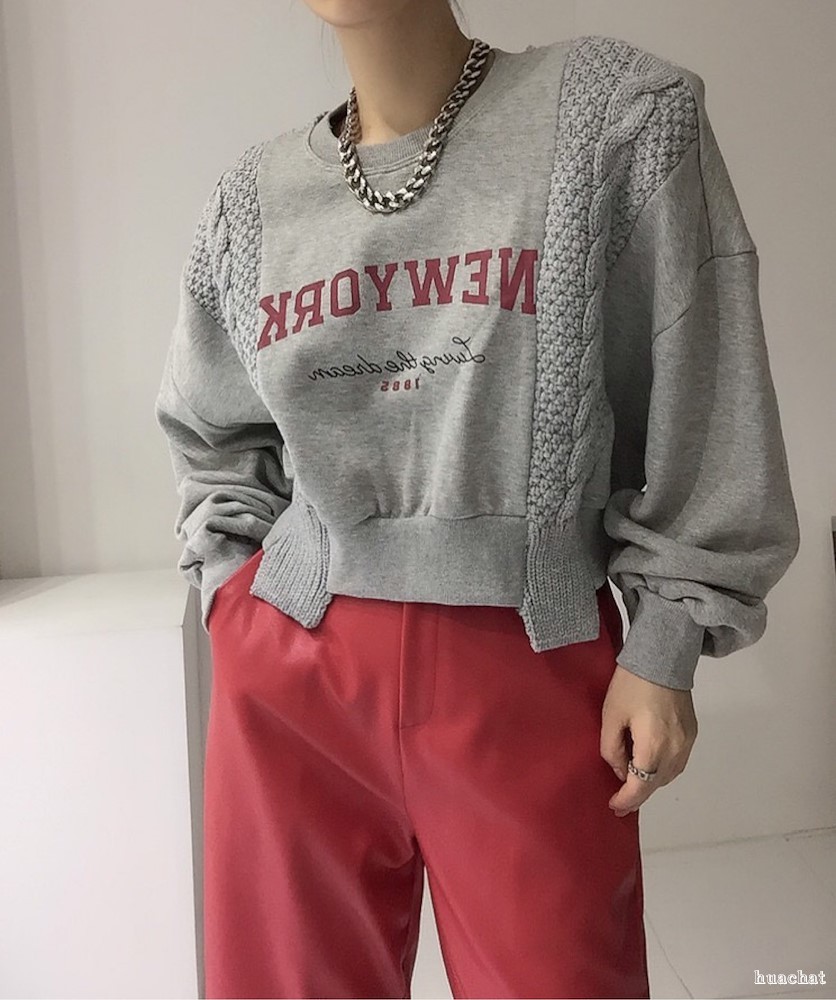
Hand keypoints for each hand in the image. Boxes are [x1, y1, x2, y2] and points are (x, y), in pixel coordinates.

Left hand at [600, 663, 697, 816]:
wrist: (662, 659)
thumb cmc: (631, 684)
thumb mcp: (611, 715)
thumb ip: (611, 749)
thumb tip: (619, 771)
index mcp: (653, 746)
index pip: (641, 786)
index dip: (627, 800)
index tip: (614, 807)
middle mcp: (675, 749)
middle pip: (657, 784)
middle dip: (638, 793)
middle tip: (620, 798)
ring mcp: (687, 742)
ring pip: (669, 775)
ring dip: (651, 782)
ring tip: (632, 780)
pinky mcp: (692, 732)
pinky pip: (678, 762)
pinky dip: (663, 769)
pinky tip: (649, 763)